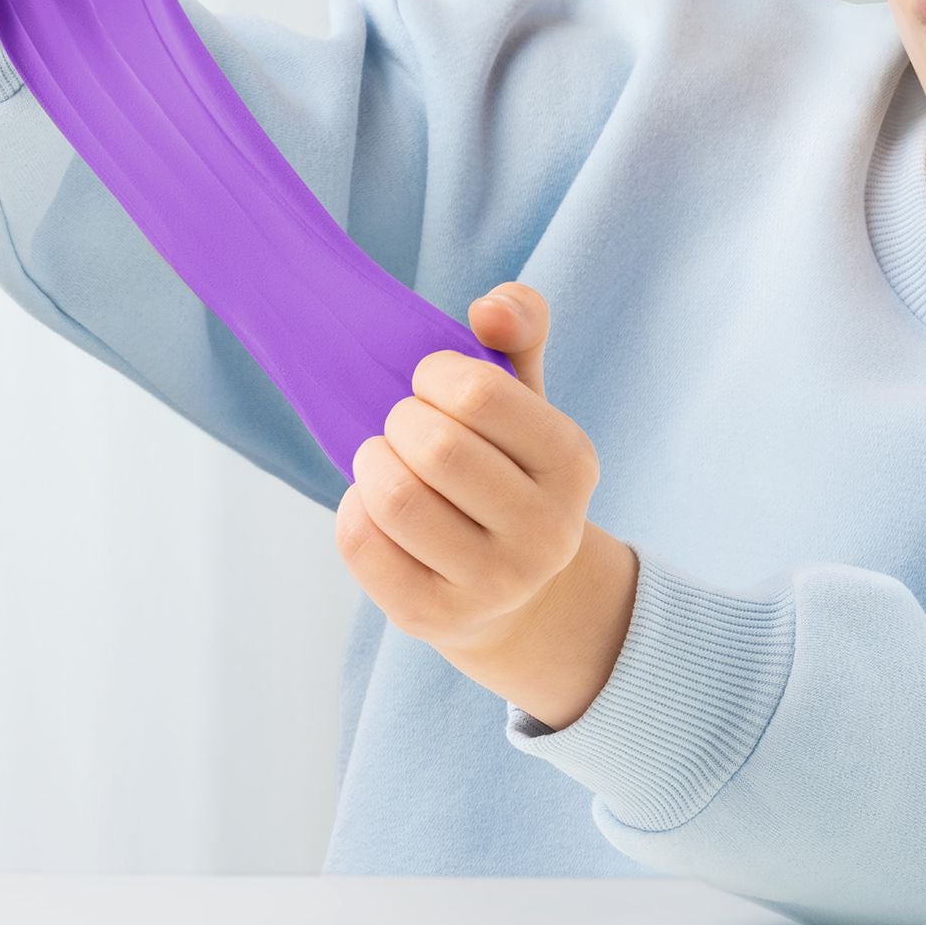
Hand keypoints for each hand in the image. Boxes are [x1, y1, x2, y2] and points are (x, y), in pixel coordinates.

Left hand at [333, 283, 601, 666]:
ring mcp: (492, 583)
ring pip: (394, 499)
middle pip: (435, 447)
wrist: (518, 589)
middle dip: (400, 420)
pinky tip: (372, 505)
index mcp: (573, 463)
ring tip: (383, 458)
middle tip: (403, 424)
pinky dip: (352, 508)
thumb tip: (489, 308)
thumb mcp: (528, 399)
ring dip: (371, 461)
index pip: (480, 394)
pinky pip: (361, 543)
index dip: (435, 375)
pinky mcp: (432, 616)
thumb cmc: (508, 469)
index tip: (433, 384)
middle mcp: (546, 531)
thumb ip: (519, 329)